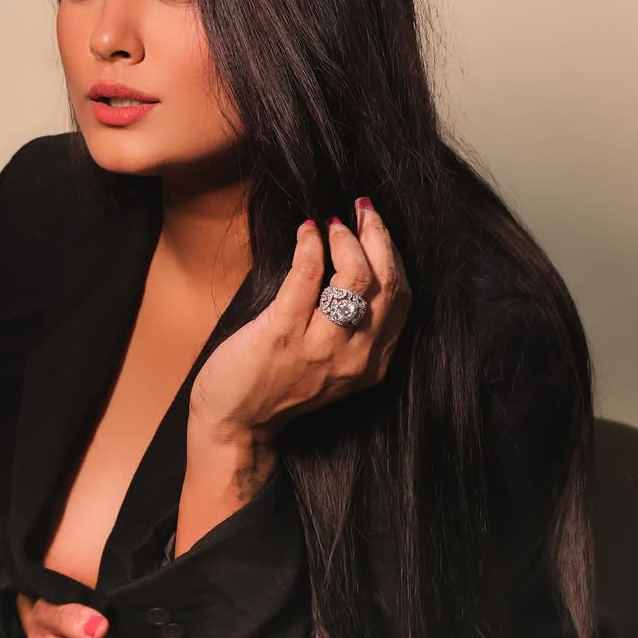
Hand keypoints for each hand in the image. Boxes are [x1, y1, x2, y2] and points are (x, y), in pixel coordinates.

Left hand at [189, 201, 411, 441]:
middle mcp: (356, 357)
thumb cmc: (277, 389)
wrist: (235, 428)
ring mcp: (321, 347)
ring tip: (332, 222)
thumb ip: (349, 329)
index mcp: (373, 363)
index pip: (402, 299)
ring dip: (347, 240)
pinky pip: (307, 277)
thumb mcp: (331, 364)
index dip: (394, 256)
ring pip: (356, 279)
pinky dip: (310, 246)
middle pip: (388, 284)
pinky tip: (306, 232)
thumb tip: (351, 265)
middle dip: (379, 237)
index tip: (377, 228)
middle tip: (363, 209)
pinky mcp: (283, 334)